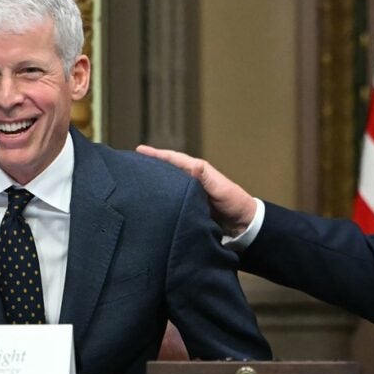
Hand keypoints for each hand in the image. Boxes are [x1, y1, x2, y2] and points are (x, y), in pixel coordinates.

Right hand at [136, 145, 256, 235]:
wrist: (243, 223)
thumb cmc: (234, 203)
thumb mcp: (220, 188)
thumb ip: (205, 177)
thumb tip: (193, 164)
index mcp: (198, 172)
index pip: (173, 159)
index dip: (157, 155)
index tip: (139, 150)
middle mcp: (191, 180)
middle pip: (167, 169)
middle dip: (150, 164)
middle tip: (131, 162)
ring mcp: (189, 193)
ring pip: (167, 183)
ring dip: (153, 179)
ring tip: (135, 177)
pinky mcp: (188, 205)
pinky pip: (171, 197)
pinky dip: (161, 195)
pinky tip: (150, 198)